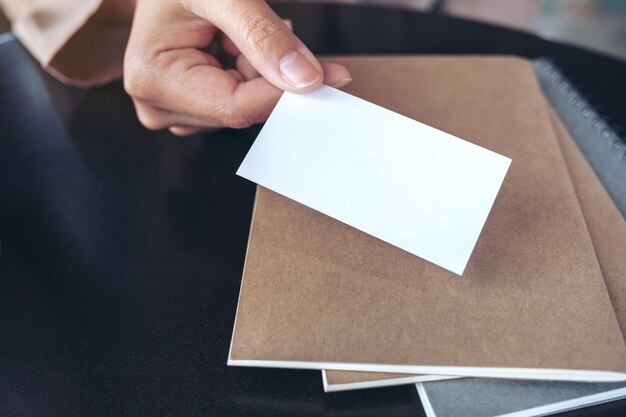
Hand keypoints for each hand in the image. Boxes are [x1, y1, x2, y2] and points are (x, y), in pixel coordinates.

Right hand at [123, 0, 351, 134]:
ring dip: (259, 71)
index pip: (236, 107)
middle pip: (242, 110)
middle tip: (275, 30)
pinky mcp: (188, 106)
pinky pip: (236, 101)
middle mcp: (158, 104)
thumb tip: (304, 79)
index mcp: (155, 79)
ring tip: (243, 31)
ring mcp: (172, 108)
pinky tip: (238, 45)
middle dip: (269, 74)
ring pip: (244, 107)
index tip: (331, 76)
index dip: (286, 92)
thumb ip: (264, 35)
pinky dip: (250, 74)